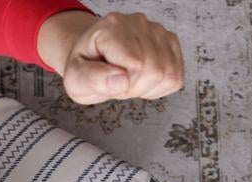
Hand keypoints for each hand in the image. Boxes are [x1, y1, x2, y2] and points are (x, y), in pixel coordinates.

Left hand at [39, 11, 183, 103]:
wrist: (94, 58)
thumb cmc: (85, 67)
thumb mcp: (75, 79)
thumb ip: (92, 79)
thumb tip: (121, 81)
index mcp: (112, 28)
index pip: (137, 64)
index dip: (125, 84)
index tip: (110, 81)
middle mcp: (138, 23)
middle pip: (155, 71)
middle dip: (135, 87)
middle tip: (118, 82)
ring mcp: (158, 31)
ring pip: (169, 74)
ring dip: (147, 87)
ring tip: (128, 79)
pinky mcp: (171, 42)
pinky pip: (176, 77)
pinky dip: (159, 86)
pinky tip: (142, 79)